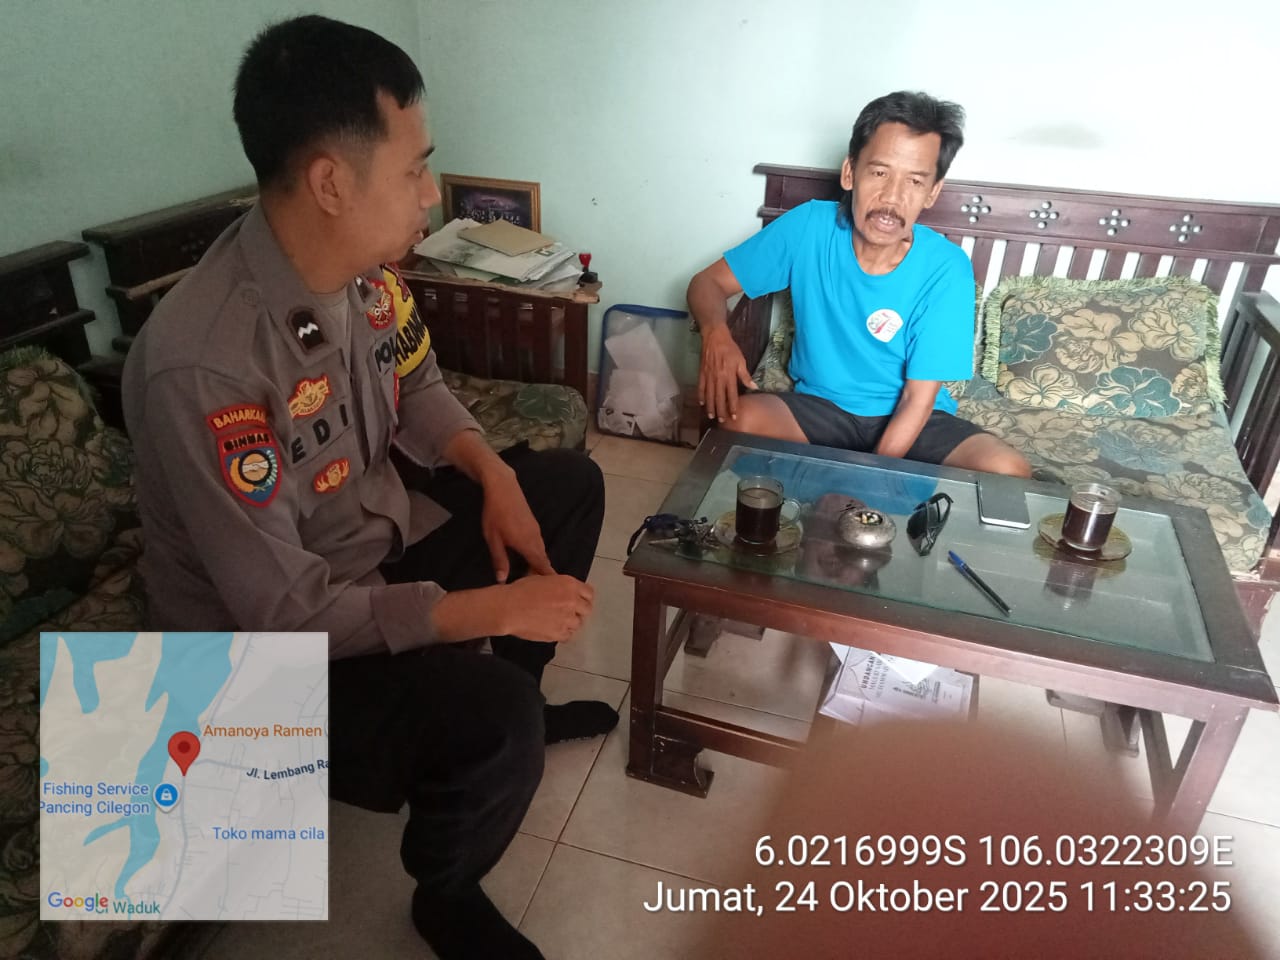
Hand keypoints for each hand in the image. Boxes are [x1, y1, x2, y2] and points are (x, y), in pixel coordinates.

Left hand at [481, 467, 552, 581]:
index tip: (550, 590)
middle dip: (541, 574)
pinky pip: (538, 544)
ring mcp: (536, 530)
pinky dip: (537, 554)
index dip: (547, 579)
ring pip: (541, 552)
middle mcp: (536, 539)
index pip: (542, 566)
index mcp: (528, 545)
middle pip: (543, 560)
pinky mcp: (533, 524)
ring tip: (531, 576)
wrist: (503, 488)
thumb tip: (502, 580)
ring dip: (538, 563)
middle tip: (536, 588)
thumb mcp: (493, 539)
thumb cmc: (495, 514)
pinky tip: (528, 558)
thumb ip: (499, 560)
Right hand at [495, 574, 594, 642]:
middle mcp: (572, 602)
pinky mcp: (559, 634)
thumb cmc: (521, 590)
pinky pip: (568, 636)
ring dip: (570, 623)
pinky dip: (563, 633)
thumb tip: (561, 586)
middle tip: (568, 612)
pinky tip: (553, 629)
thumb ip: (557, 583)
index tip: (578, 600)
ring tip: (558, 621)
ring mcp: (567, 619)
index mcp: (569, 585)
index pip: (589, 593)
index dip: (583, 597)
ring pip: (578, 624)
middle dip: (579, 611)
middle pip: (587, 610)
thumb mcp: (542, 578)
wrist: (509, 608)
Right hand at [698, 324, 756, 421]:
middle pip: (719, 398)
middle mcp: (718, 378)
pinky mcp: (702, 373)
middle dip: (721, 410)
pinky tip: (702, 403)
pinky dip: (701, 395)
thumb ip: (745, 376)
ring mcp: (708, 376)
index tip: (734, 416)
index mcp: (728, 376)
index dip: (732, 407)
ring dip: (710, 406)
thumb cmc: (730, 349)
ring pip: (709, 395)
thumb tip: (754, 387)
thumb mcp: (741, 361)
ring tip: (712, 415)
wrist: (714, 337)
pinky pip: (701, 387)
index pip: (731, 395)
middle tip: (722, 421)